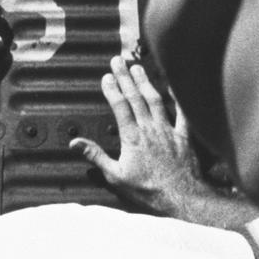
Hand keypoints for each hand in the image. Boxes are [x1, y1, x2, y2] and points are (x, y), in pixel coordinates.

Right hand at [71, 55, 205, 218]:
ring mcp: (167, 131)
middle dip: (125, 77)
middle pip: (135, 98)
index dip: (112, 89)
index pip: (120, 107)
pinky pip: (182, 114)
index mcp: (132, 137)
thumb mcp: (116, 177)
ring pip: (155, 100)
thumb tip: (75, 143)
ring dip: (145, 82)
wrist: (181, 198)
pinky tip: (173, 87)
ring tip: (137, 67)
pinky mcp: (184, 137)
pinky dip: (178, 99)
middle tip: (117, 60)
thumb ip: (96, 156)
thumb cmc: (148, 190)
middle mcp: (149, 129)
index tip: (106, 75)